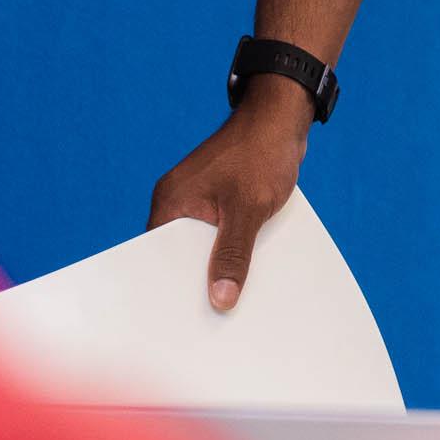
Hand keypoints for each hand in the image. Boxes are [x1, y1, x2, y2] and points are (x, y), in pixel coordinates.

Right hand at [147, 80, 313, 312]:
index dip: (169, 288)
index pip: (157, 256)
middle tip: (214, 316)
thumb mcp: (248, 209)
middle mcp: (179, 201)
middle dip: (198, 281)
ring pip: (203, 246)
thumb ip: (232, 254)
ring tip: (233, 298)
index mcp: (171, 201)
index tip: (180, 321)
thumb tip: (221, 299)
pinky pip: (220, 234)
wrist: (282, 118)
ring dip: (219, 264)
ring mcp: (200, 200)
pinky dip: (232, 249)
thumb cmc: (261, 152)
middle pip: (180, 256)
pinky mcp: (220, 199)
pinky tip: (247, 269)